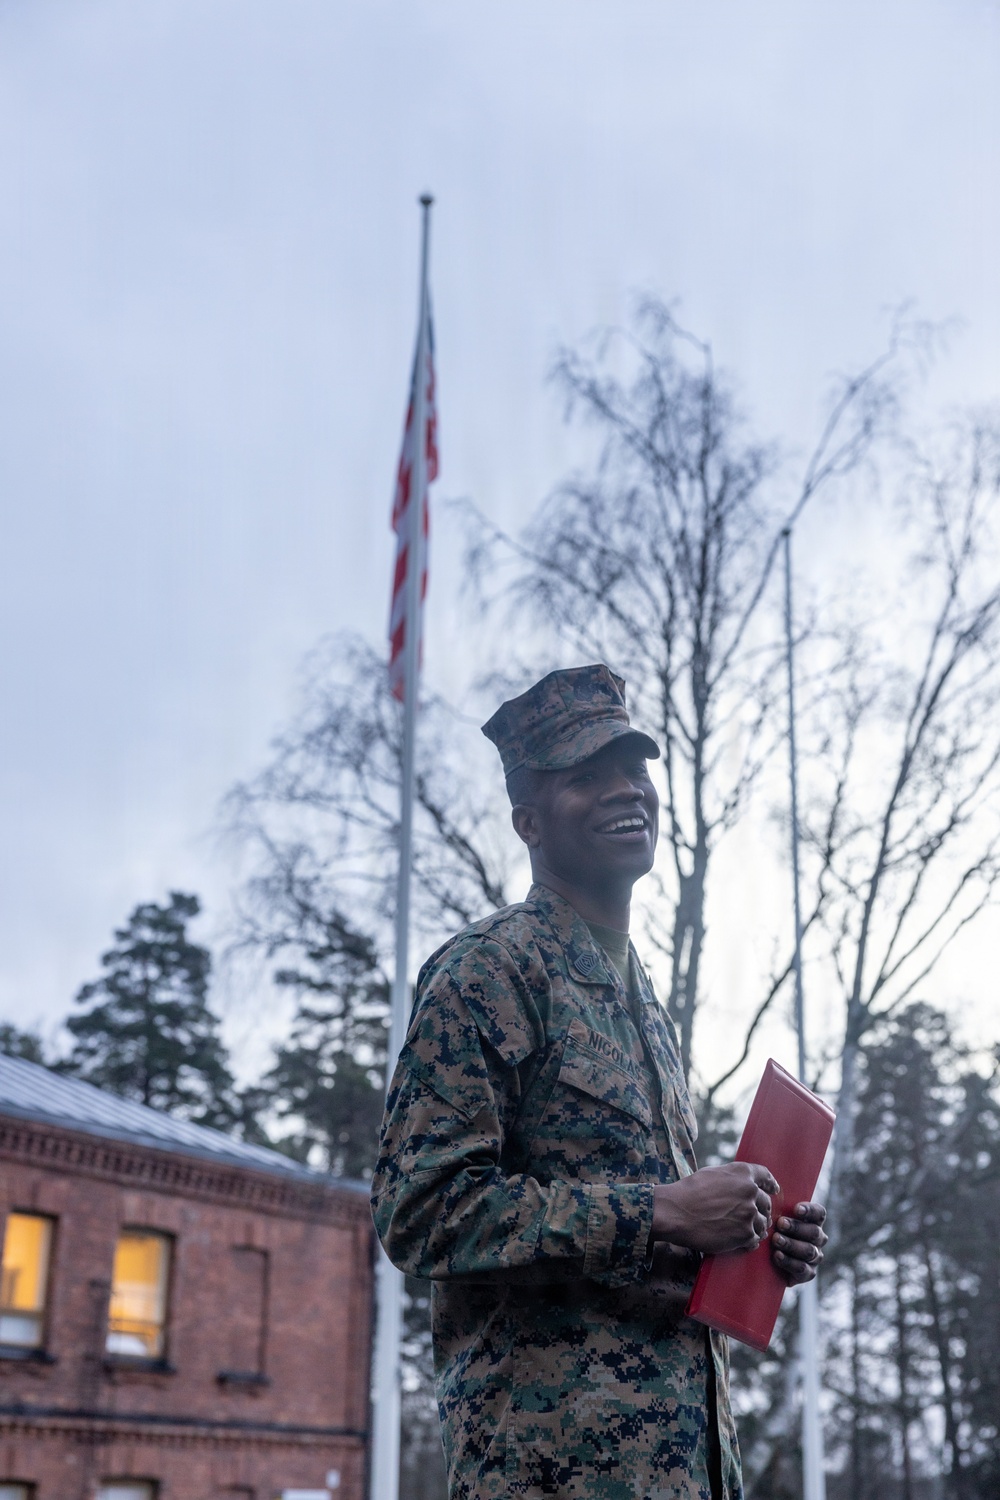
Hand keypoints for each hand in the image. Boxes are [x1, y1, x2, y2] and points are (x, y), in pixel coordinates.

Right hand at [652, 1162, 778, 1255]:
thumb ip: (733, 1178)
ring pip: (762, 1223)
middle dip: (761, 1210)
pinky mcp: (745, 1234)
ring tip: (745, 1232)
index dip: (771, 1183)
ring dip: (755, 1227)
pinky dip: (749, 1242)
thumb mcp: (713, 1174)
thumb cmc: (689, 1192)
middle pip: (766, 1203)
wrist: (676, 1213)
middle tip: (753, 1217)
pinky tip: (741, 1242)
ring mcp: (749, 1214)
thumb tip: (742, 1183)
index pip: (765, 1176)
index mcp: (742, 1173)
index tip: (774, 1189)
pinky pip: (755, 1240)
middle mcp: (750, 1191)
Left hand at [771, 1201, 827, 1284]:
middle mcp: (817, 1238)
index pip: (819, 1213)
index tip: (796, 1209)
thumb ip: (776, 1204)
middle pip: (814, 1232)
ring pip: (809, 1250)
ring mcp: (814, 1256)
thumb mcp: (774, 1215)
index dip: (810, 1211)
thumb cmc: (771, 1229)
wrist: (766, 1261)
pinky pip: (803, 1269)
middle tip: (780, 1224)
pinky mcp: (808, 1273)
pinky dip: (790, 1262)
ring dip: (791, 1244)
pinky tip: (777, 1256)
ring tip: (776, 1240)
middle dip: (796, 1227)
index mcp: (813, 1221)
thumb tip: (768, 1186)